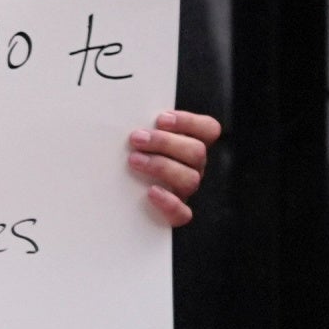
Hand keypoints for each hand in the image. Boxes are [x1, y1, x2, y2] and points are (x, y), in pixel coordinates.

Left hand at [127, 110, 220, 226]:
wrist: (119, 202)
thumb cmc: (132, 157)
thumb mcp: (140, 140)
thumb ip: (144, 127)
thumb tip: (123, 114)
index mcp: (191, 144)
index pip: (209, 129)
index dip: (189, 122)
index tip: (161, 119)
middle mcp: (194, 167)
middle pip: (197, 152)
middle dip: (165, 142)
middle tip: (137, 139)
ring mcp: (186, 191)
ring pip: (190, 178)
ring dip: (162, 166)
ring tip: (134, 160)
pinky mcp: (176, 214)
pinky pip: (183, 213)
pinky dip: (169, 203)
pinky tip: (150, 192)